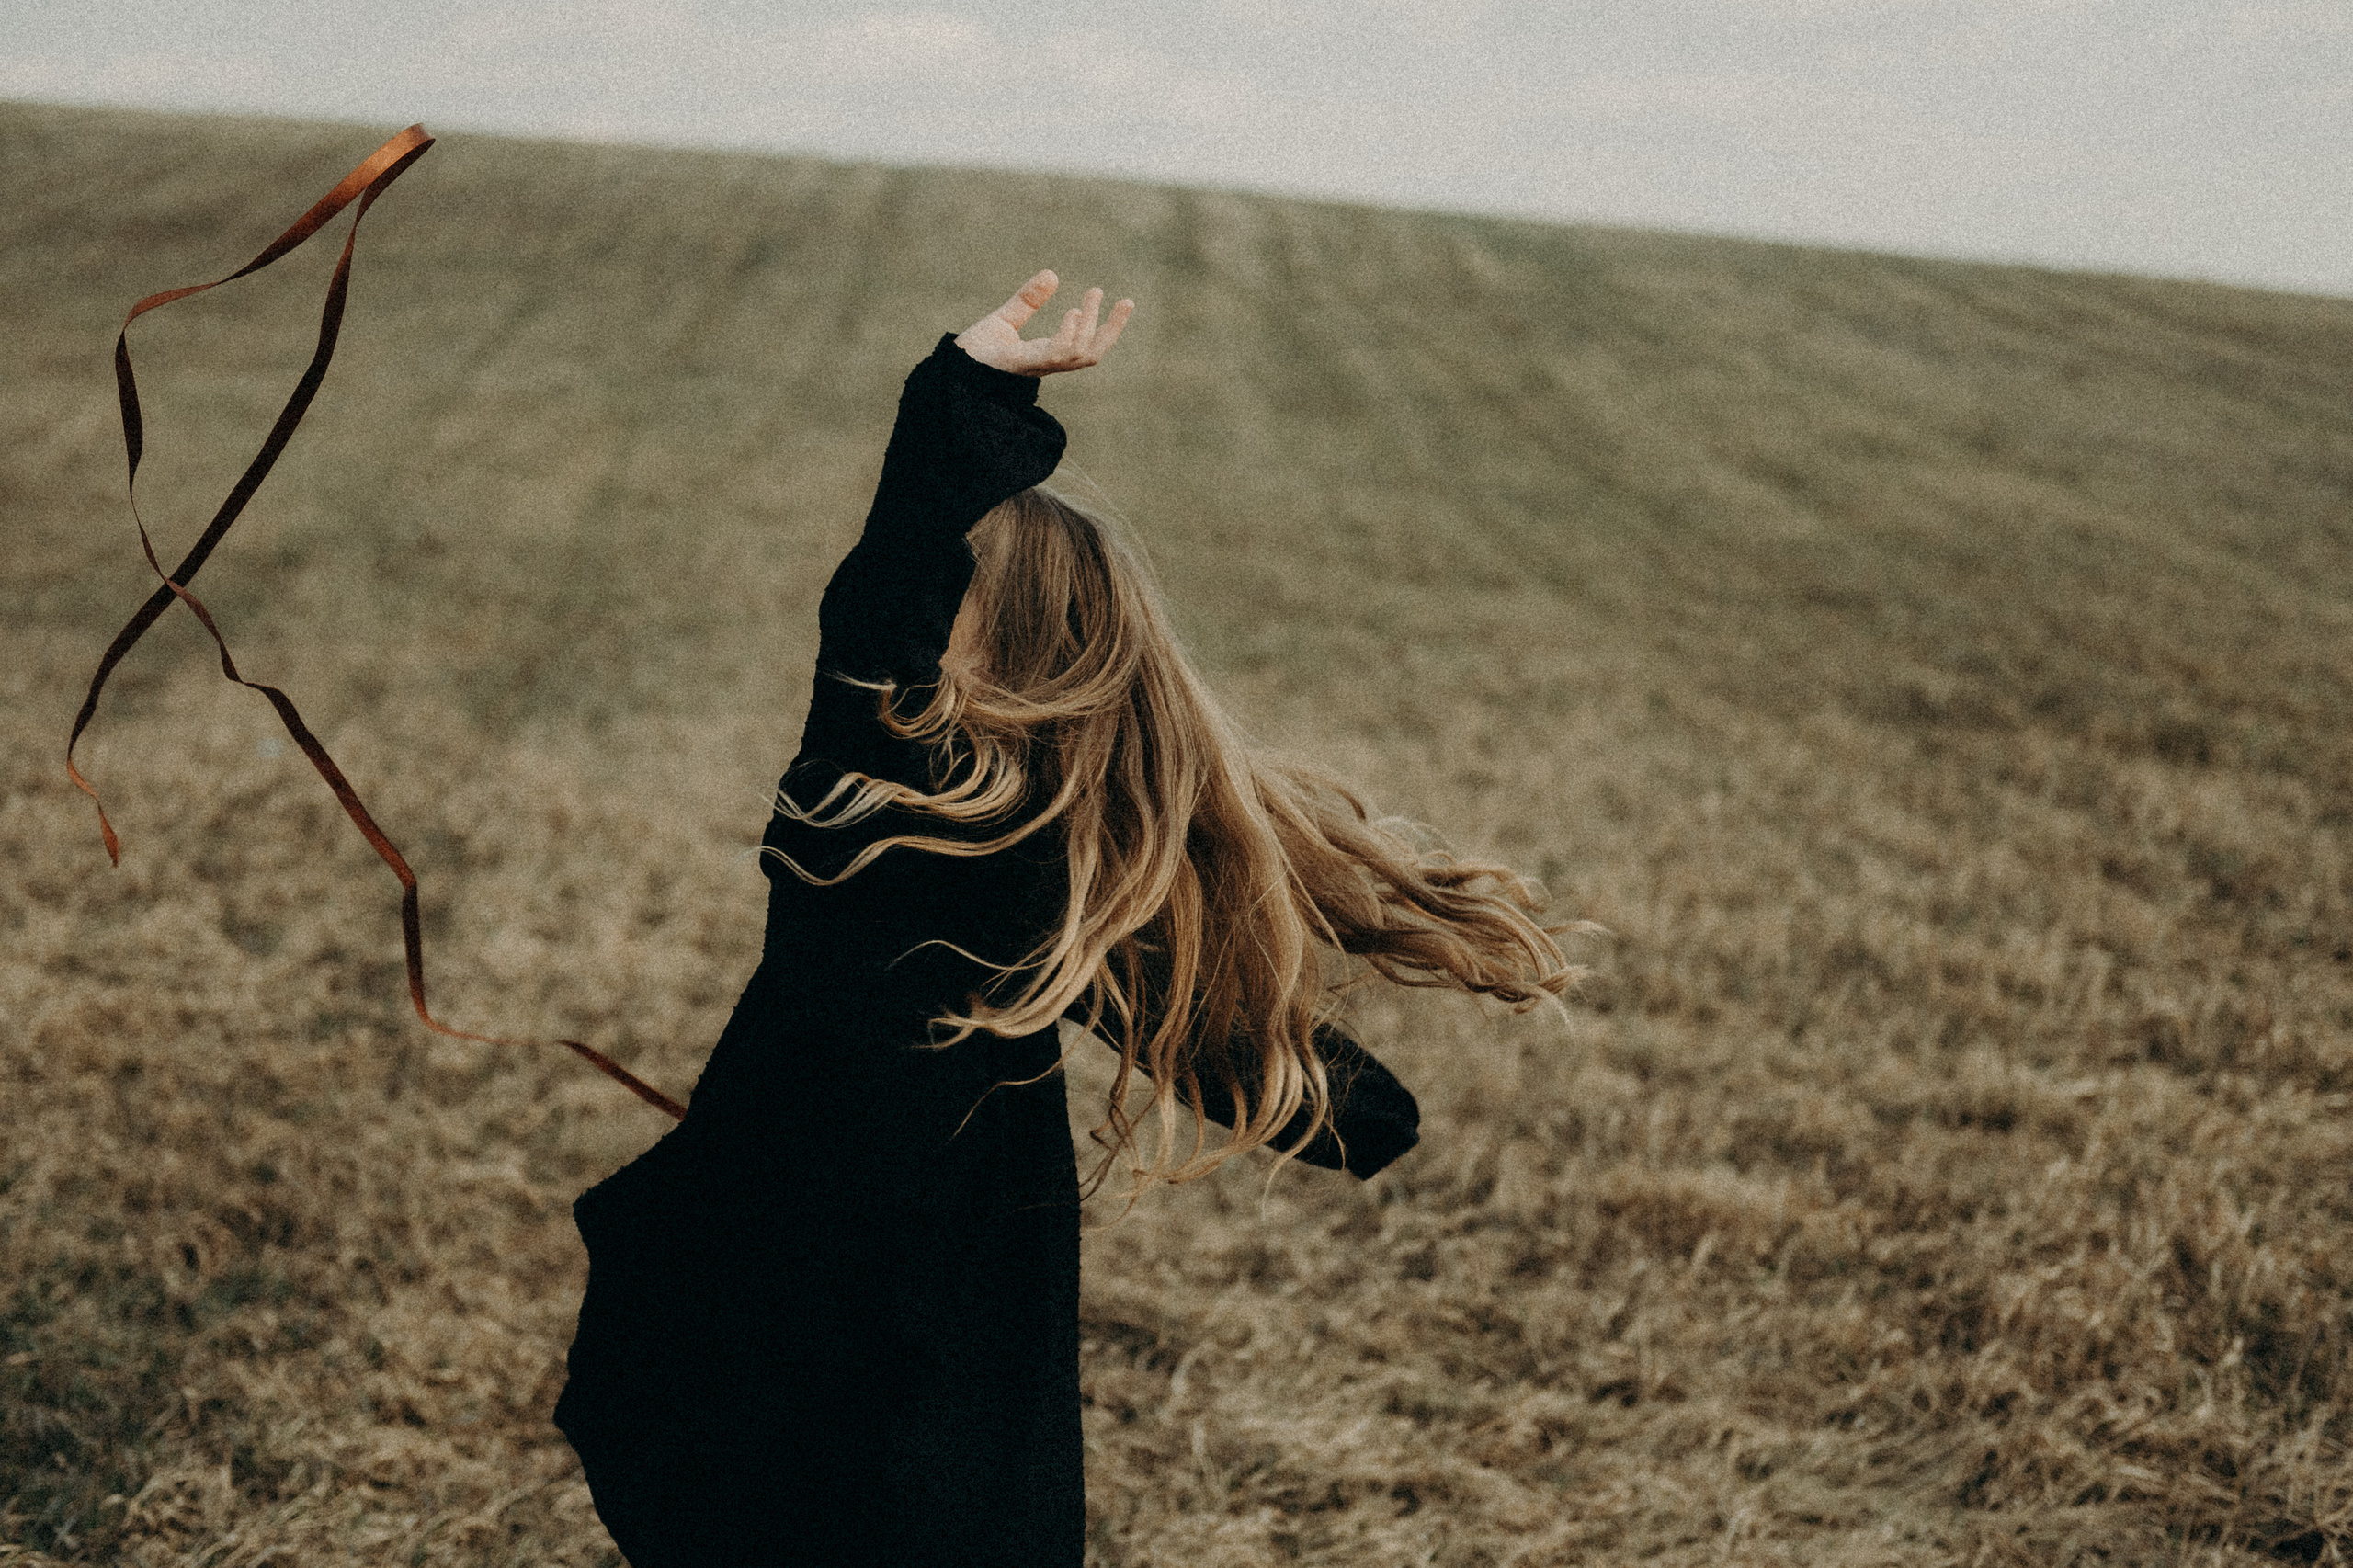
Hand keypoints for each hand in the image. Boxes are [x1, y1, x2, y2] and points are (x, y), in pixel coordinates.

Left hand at [955, 270, 1133, 376]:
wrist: (947, 371)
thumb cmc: (973, 353)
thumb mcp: (1004, 319)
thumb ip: (1028, 301)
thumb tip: (1052, 274)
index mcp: (1045, 356)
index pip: (1085, 346)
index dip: (1108, 328)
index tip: (1124, 301)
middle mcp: (1044, 365)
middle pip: (1090, 355)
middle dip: (1111, 330)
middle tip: (1126, 300)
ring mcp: (1032, 366)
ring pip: (1077, 355)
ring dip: (1089, 325)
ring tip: (1091, 297)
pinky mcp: (1017, 364)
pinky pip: (1052, 355)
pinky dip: (1067, 335)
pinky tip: (1072, 312)